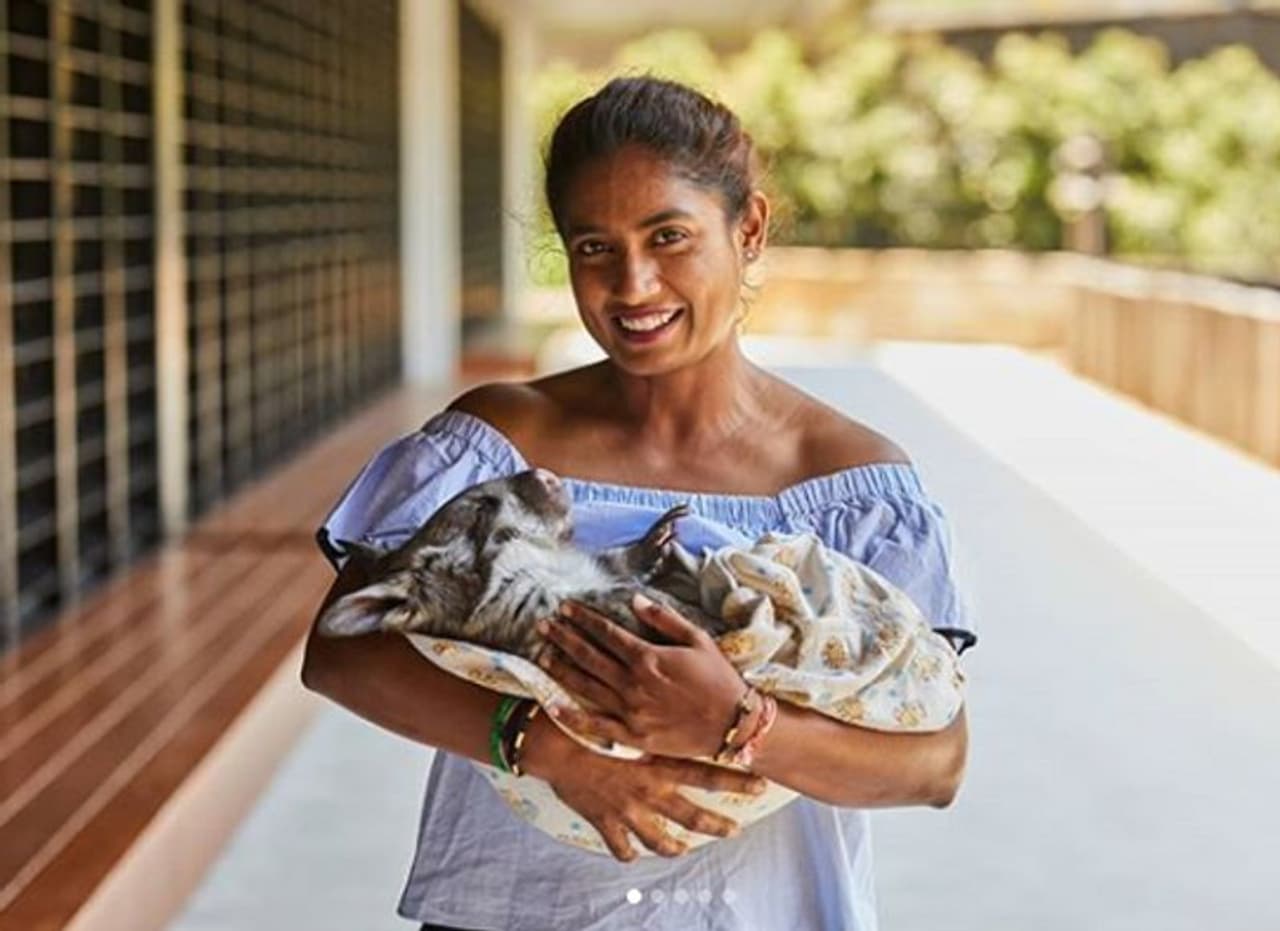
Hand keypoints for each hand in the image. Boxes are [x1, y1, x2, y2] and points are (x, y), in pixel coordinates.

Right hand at [519, 711, 765, 861]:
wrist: (555, 744)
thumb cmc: (593, 716)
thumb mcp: (632, 708)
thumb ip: (660, 710)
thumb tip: (683, 699)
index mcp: (659, 763)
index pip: (706, 774)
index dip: (735, 780)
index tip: (760, 785)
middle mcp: (649, 791)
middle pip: (691, 815)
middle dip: (716, 824)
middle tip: (735, 830)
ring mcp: (628, 811)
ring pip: (658, 839)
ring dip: (672, 847)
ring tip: (684, 850)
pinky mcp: (605, 822)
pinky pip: (620, 846)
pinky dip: (626, 852)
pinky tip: (631, 854)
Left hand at [535, 593, 747, 759]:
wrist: (733, 724)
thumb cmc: (719, 678)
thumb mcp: (697, 640)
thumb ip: (664, 619)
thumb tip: (635, 601)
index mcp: (648, 657)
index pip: (606, 632)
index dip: (583, 618)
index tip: (565, 608)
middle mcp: (633, 684)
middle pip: (588, 656)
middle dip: (563, 638)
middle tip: (543, 625)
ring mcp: (630, 711)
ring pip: (586, 687)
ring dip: (561, 668)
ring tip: (541, 654)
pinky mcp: (633, 736)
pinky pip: (596, 726)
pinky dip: (573, 716)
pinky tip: (553, 706)